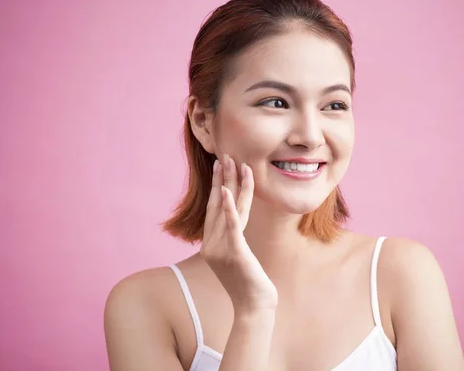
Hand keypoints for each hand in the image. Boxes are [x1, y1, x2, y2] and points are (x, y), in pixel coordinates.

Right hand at [200, 154, 277, 312]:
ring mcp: (221, 249)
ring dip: (229, 184)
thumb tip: (234, 222)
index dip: (217, 186)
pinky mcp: (234, 253)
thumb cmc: (248, 284)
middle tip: (225, 155)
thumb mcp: (237, 259)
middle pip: (217, 204)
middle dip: (222, 179)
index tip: (220, 165)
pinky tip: (226, 190)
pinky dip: (228, 207)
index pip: (214, 209)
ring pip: (226, 210)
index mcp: (210, 244)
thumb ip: (232, 240)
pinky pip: (232, 226)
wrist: (253, 307)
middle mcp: (211, 244)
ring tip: (231, 162)